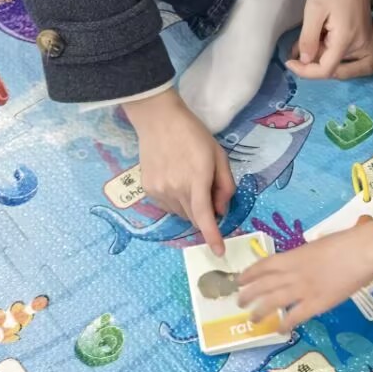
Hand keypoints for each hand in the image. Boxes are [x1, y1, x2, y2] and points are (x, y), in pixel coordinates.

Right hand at [127, 88, 234, 253]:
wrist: (158, 120)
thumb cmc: (193, 134)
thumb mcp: (218, 155)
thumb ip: (224, 185)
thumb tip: (221, 210)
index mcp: (196, 180)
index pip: (205, 217)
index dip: (212, 236)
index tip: (219, 251)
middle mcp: (175, 189)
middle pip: (194, 218)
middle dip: (205, 214)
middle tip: (208, 190)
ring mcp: (159, 191)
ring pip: (181, 213)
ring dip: (190, 207)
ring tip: (189, 181)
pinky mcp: (148, 189)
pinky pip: (168, 206)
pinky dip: (176, 201)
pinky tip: (175, 180)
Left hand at [240, 218, 372, 328]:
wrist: (361, 251)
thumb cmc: (344, 243)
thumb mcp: (316, 246)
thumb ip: (304, 258)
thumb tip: (301, 265)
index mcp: (292, 256)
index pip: (264, 265)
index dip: (249, 274)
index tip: (240, 280)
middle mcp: (292, 273)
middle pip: (263, 285)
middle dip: (249, 294)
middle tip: (240, 301)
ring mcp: (302, 289)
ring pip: (273, 302)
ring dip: (260, 311)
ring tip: (252, 319)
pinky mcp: (316, 303)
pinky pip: (295, 316)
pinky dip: (285, 324)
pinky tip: (279, 330)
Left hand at [288, 0, 372, 79]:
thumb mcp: (314, 10)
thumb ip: (308, 38)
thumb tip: (305, 61)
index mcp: (346, 40)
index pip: (326, 69)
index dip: (306, 71)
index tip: (289, 62)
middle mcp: (358, 44)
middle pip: (330, 62)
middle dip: (309, 58)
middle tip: (291, 48)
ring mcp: (361, 39)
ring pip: (334, 54)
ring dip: (315, 50)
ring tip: (299, 38)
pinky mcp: (360, 32)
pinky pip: (340, 45)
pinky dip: (324, 43)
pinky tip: (314, 33)